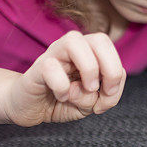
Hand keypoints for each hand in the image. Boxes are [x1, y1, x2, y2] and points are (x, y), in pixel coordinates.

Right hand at [4, 31, 126, 126]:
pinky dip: (62, 87)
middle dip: (110, 68)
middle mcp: (71, 47)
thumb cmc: (63, 100)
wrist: (30, 108)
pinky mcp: (37, 69)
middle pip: (99, 39)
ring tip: (86, 89)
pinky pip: (51, 67)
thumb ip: (106, 97)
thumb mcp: (92, 103)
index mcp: (87, 51)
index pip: (109, 46)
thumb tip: (100, 89)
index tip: (108, 93)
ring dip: (89, 69)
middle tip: (102, 91)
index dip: (116, 71)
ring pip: (74, 41)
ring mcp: (53, 54)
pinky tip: (61, 97)